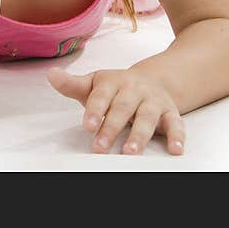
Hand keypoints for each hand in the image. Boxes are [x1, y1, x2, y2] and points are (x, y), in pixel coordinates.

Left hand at [46, 66, 185, 155]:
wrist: (152, 80)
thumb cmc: (115, 88)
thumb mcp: (93, 84)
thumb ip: (72, 84)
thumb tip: (51, 75)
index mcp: (113, 82)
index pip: (102, 96)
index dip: (95, 110)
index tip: (87, 125)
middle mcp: (134, 89)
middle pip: (122, 109)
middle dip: (111, 128)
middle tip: (100, 147)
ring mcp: (153, 100)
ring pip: (147, 117)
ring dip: (139, 135)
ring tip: (129, 152)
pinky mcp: (170, 112)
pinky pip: (176, 123)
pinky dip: (177, 137)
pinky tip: (175, 150)